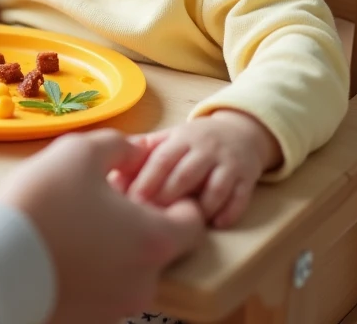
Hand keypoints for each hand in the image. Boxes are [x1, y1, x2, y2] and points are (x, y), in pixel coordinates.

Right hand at [0, 130, 204, 323]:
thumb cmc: (41, 203)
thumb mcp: (79, 152)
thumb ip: (118, 146)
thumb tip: (134, 151)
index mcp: (153, 240)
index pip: (193, 222)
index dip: (177, 199)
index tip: (151, 186)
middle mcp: (143, 282)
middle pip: (159, 247)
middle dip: (140, 221)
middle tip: (108, 200)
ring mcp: (114, 307)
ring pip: (129, 269)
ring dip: (115, 246)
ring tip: (79, 223)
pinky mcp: (86, 321)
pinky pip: (101, 289)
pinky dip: (92, 269)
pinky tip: (64, 247)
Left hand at [117, 110, 279, 228]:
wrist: (241, 132)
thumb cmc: (195, 142)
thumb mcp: (169, 139)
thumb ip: (142, 153)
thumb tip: (110, 172)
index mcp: (182, 139)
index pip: (162, 160)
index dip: (146, 181)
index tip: (131, 202)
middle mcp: (205, 149)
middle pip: (185, 174)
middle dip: (167, 197)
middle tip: (149, 219)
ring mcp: (228, 163)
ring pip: (215, 187)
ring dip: (199, 207)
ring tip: (184, 223)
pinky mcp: (247, 178)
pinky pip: (240, 197)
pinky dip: (228, 212)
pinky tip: (215, 224)